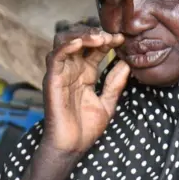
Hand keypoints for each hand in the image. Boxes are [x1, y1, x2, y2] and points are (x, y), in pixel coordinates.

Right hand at [39, 25, 129, 167]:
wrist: (72, 147)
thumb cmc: (86, 128)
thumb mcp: (108, 103)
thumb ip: (116, 84)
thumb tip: (127, 64)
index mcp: (85, 73)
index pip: (95, 48)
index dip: (108, 40)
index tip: (122, 39)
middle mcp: (71, 69)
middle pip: (78, 38)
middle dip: (95, 32)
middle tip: (111, 36)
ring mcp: (60, 73)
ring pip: (64, 41)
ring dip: (81, 34)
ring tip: (99, 38)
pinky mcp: (52, 80)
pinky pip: (55, 56)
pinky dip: (67, 46)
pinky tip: (80, 42)